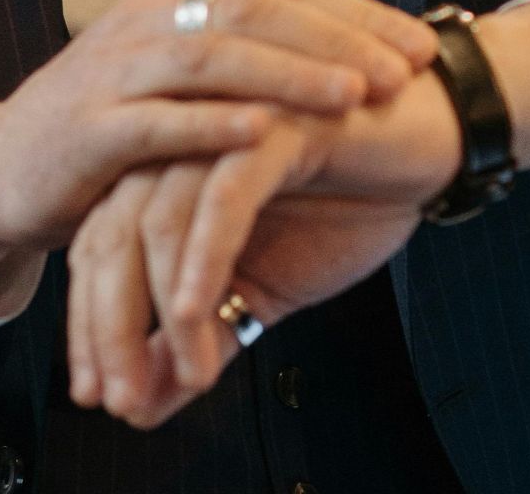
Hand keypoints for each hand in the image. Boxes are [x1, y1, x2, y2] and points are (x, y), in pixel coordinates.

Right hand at [0, 0, 438, 297]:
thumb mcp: (182, 77)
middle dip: (340, 40)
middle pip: (258, 9)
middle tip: (406, 71)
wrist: (5, 172)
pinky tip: (264, 134)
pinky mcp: (90, 127)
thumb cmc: (112, 130)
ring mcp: (116, 69)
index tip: (423, 47)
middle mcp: (149, 18)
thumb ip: (249, 56)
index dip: (358, 15)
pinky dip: (211, 124)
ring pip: (214, 55)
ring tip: (355, 97)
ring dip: (290, 74)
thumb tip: (352, 54)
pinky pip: (156, 120)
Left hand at [64, 2, 529, 427]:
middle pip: (110, 236)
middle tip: (119, 399)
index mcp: (167, 170)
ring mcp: (220, 129)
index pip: (100, 250)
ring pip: (155, 221)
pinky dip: (203, 259)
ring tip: (186, 376)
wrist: (438, 139)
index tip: (100, 395)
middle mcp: (180, 144)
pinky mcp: (271, 125)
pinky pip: (220, 197)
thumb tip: (148, 404)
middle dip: (108, 327)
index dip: (92, 327)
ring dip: (159, 309)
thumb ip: (207, 335)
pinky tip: (196, 312)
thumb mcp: (269, 285)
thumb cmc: (353, 199)